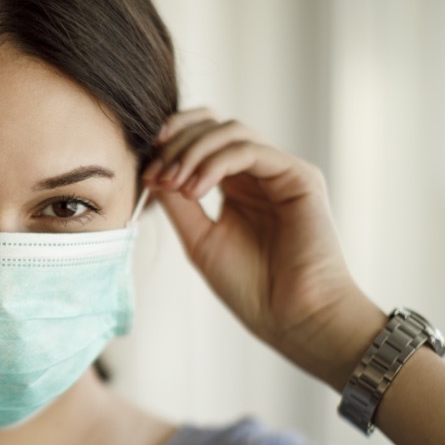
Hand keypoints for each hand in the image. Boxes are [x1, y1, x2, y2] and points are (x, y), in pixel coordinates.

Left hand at [141, 109, 384, 389]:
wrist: (294, 318)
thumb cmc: (252, 288)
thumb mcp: (200, 239)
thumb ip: (177, 203)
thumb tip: (151, 170)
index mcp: (237, 186)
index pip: (202, 139)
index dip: (170, 144)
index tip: (145, 170)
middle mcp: (260, 173)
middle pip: (214, 126)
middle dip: (177, 143)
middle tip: (155, 173)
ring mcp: (281, 171)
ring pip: (232, 131)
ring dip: (193, 151)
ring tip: (173, 183)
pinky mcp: (300, 176)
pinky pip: (251, 150)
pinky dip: (216, 163)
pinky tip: (195, 190)